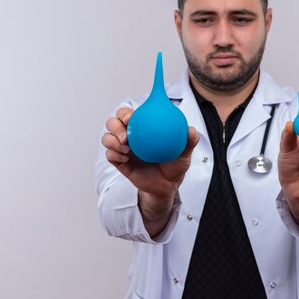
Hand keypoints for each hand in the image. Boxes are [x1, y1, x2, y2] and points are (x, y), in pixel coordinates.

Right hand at [101, 107, 198, 231]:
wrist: (167, 186)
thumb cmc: (174, 165)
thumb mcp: (184, 154)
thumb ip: (188, 141)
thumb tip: (191, 130)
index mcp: (142, 128)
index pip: (127, 114)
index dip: (124, 113)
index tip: (130, 117)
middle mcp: (129, 136)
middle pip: (112, 123)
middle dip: (114, 125)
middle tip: (126, 135)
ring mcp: (122, 149)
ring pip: (107, 138)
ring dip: (112, 141)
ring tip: (126, 148)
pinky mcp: (119, 163)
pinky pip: (110, 156)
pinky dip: (114, 155)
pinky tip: (125, 158)